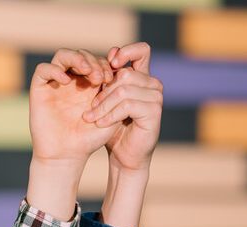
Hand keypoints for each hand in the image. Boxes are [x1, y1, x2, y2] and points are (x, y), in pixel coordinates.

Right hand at [28, 48, 113, 167]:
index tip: (112, 78)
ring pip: (63, 56)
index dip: (105, 64)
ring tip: (87, 71)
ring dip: (77, 59)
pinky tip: (66, 81)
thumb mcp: (111, 113)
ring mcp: (55, 84)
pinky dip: (55, 69)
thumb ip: (117, 93)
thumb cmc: (90, 138)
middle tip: (100, 77)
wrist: (67, 155)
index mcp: (88, 85)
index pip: (96, 61)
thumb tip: (124, 70)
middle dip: (93, 62)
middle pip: (81, 54)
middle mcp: (71, 81)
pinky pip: (43, 69)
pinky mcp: (39, 89)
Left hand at [94, 43, 161, 173]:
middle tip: (90, 108)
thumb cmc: (114, 126)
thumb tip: (111, 52)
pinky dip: (110, 115)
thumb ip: (108, 78)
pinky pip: (127, 105)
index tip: (108, 65)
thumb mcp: (106, 99)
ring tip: (91, 117)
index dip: (125, 52)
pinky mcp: (154, 112)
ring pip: (124, 90)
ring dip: (103, 105)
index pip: (142, 50)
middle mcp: (153, 85)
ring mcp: (156, 98)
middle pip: (125, 74)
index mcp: (143, 77)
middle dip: (103, 91)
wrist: (124, 155)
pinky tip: (101, 123)